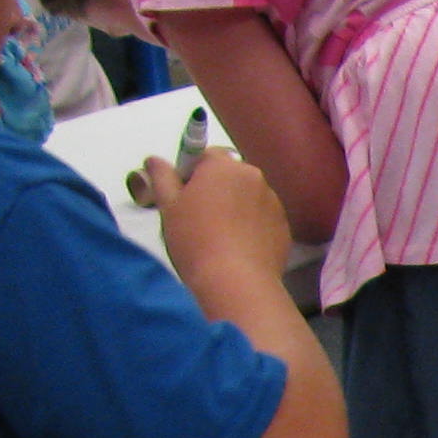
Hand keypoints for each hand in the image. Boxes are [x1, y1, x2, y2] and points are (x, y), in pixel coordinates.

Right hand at [152, 149, 292, 300]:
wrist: (236, 282)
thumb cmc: (195, 240)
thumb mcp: (169, 207)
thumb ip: (162, 177)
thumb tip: (154, 159)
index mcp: (225, 166)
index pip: (206, 155)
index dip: (191, 173)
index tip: (183, 197)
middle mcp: (254, 177)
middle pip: (229, 176)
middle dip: (214, 190)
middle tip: (198, 219)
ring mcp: (273, 202)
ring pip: (247, 198)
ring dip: (234, 208)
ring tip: (219, 238)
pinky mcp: (283, 227)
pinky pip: (262, 220)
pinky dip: (251, 227)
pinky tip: (238, 249)